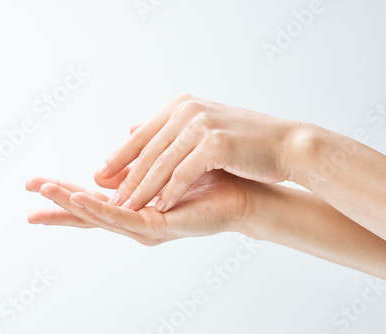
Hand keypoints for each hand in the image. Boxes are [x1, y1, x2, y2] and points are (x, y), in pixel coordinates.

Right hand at [26, 170, 267, 244]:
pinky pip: (124, 218)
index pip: (95, 198)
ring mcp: (147, 226)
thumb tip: (128, 132)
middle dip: (58, 201)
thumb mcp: (167, 161)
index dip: (66, 190)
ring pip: (101, 216)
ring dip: (71, 202)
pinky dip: (100, 209)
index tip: (37, 181)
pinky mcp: (159, 227)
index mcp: (138, 205)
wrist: (243, 191)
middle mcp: (137, 218)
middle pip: (90, 211)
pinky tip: (80, 197)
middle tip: (29, 189)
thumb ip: (144, 154)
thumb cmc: (210, 178)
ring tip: (44, 189)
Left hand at [95, 93, 300, 212]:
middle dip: (126, 179)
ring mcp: (201, 125)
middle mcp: (187, 110)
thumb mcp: (200, 129)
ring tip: (127, 209)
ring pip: (162, 163)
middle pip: (147, 151)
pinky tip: (160, 208)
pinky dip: (171, 192)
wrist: (286, 144)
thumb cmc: (243, 141)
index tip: (99, 177)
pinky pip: (184, 173)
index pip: (142, 135)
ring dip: (143, 189)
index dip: (119, 157)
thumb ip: (166, 130)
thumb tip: (130, 130)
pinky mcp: (215, 143)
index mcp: (181, 106)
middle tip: (109, 199)